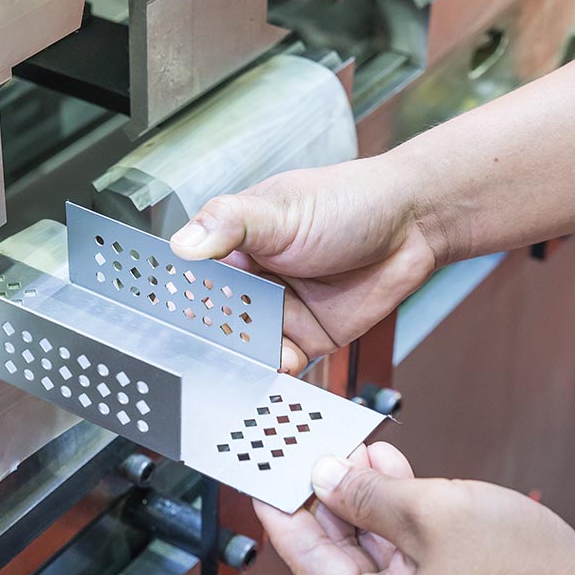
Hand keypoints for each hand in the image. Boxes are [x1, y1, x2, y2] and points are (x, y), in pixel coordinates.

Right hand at [169, 161, 435, 373]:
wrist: (412, 225)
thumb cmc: (349, 201)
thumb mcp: (282, 209)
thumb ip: (230, 224)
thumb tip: (183, 243)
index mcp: (235, 243)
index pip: (193, 274)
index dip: (177, 295)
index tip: (162, 316)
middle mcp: (252, 280)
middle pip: (213, 318)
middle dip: (205, 335)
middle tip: (194, 351)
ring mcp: (278, 311)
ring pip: (243, 344)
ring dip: (236, 358)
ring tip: (230, 366)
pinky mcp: (306, 337)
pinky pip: (279, 363)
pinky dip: (271, 372)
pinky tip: (269, 371)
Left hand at [254, 442, 574, 574]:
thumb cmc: (523, 572)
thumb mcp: (430, 515)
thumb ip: (366, 495)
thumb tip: (324, 476)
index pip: (306, 559)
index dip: (281, 509)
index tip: (260, 475)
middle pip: (334, 550)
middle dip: (326, 493)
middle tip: (307, 449)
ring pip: (366, 544)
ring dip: (360, 493)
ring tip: (349, 448)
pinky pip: (396, 549)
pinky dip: (389, 509)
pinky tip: (380, 467)